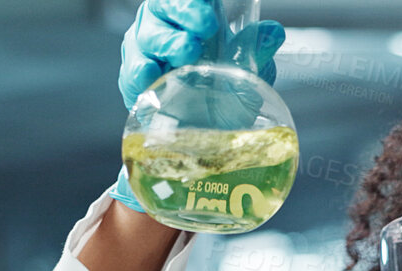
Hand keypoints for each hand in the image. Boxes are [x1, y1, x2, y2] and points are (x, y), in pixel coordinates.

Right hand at [110, 0, 285, 212]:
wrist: (209, 126)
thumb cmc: (223, 85)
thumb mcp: (244, 68)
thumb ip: (254, 50)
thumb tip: (272, 33)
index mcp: (187, 14)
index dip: (190, 6)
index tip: (208, 22)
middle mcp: (162, 25)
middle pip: (157, 15)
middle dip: (174, 30)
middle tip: (191, 48)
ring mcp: (144, 51)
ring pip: (140, 43)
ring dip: (155, 53)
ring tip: (167, 65)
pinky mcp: (133, 80)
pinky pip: (130, 77)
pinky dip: (136, 80)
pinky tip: (146, 83)